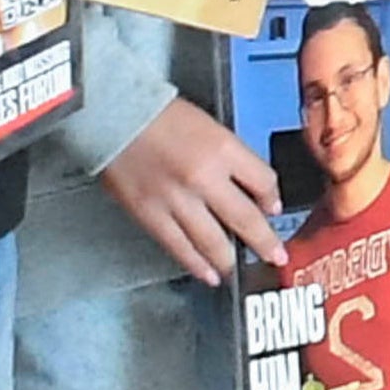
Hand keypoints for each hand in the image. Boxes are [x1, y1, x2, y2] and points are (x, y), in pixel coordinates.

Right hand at [96, 94, 281, 284]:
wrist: (114, 115)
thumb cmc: (160, 115)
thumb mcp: (210, 126)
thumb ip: (231, 156)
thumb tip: (249, 186)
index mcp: (223, 149)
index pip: (263, 181)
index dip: (272, 199)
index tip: (273, 208)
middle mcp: (204, 177)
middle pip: (245, 218)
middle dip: (264, 242)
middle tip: (276, 256)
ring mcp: (176, 200)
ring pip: (213, 242)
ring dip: (230, 260)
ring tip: (240, 269)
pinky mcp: (149, 215)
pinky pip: (179, 247)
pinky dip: (197, 265)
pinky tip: (209, 275)